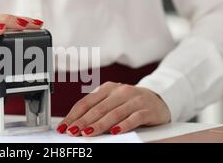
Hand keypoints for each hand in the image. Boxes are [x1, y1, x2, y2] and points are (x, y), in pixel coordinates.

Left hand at [56, 82, 170, 136]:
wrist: (159, 99)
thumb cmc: (130, 103)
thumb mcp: (111, 103)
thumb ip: (96, 111)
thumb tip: (76, 125)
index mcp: (107, 88)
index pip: (86, 102)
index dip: (73, 115)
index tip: (64, 126)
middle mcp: (120, 91)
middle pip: (98, 108)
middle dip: (83, 121)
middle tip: (72, 132)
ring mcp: (134, 100)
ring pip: (114, 113)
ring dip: (99, 125)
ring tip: (88, 133)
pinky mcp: (147, 109)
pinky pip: (135, 118)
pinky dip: (124, 125)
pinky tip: (115, 132)